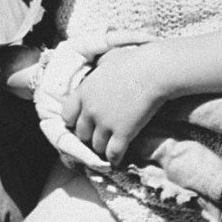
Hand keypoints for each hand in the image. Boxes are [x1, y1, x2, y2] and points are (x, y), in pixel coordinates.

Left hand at [61, 43, 166, 165]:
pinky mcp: (122, 133)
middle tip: (99, 136)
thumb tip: (98, 69)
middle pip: (82, 134)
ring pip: (97, 146)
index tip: (81, 124)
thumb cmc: (133, 61)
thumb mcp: (106, 61)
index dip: (74, 122)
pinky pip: (113, 154)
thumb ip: (97, 71)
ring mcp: (105, 123)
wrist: (153, 71)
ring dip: (103, 148)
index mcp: (84, 91)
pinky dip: (114, 159)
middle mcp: (90, 109)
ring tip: (110, 148)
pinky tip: (118, 161)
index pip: (67, 115)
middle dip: (89, 136)